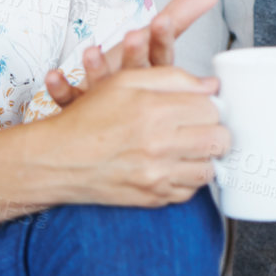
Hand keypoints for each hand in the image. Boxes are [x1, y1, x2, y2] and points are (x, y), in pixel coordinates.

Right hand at [32, 65, 230, 207]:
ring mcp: (157, 176)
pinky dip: (189, 178)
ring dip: (206, 156)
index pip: (211, 109)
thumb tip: (210, 86)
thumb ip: (173, 78)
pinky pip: (190, 192)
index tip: (204, 105)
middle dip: (217, 130)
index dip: (212, 105)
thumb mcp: (126, 81)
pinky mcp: (153, 197)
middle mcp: (159, 146)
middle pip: (218, 140)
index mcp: (155, 112)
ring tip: (193, 145)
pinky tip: (176, 164)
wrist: (57, 159)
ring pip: (209, 169)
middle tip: (206, 125)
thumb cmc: (87, 119)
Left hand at [42, 0, 219, 107]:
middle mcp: (134, 90)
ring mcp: (108, 104)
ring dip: (98, 70)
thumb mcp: (159, 46)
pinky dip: (61, 89)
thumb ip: (180, 16)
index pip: (163, 55)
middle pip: (137, 71)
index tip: (162, 19)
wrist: (121, 131)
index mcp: (155, 76)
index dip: (162, 38)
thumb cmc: (142, 81)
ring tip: (91, 51)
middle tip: (134, 35)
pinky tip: (53, 75)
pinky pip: (71, 102)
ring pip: (105, 88)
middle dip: (135, 53)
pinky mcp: (82, 113)